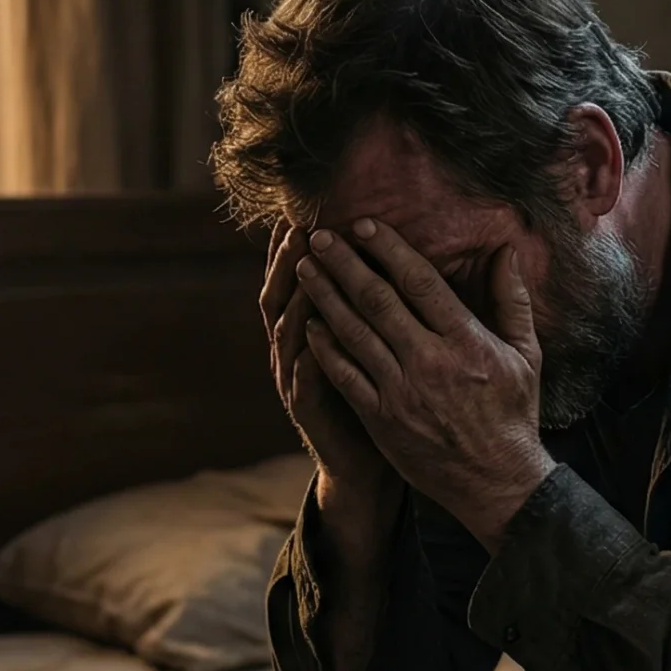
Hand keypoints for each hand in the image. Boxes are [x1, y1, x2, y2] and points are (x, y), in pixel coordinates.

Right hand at [260, 222, 389, 497]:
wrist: (363, 460)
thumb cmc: (373, 392)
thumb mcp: (370, 342)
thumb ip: (370, 300)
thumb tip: (387, 252)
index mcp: (310, 328)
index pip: (296, 278)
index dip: (292, 247)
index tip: (301, 210)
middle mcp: (294, 349)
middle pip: (283, 298)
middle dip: (289, 263)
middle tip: (300, 229)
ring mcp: (297, 382)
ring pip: (289, 336)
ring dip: (296, 304)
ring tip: (304, 273)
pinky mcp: (310, 414)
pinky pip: (304, 387)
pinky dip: (306, 366)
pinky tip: (310, 348)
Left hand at [295, 220, 554, 550]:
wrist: (497, 482)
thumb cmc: (514, 415)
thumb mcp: (527, 355)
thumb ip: (512, 300)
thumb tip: (506, 250)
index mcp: (466, 341)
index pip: (420, 282)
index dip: (388, 249)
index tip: (363, 224)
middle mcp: (430, 362)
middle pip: (377, 300)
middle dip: (344, 264)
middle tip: (319, 236)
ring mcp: (402, 391)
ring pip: (354, 333)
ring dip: (325, 296)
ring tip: (305, 268)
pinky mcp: (382, 419)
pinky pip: (345, 376)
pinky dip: (325, 348)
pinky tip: (309, 324)